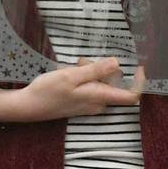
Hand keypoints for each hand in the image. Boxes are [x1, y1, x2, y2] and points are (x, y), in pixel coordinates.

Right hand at [0, 59, 139, 122]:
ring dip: (90, 70)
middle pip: (113, 83)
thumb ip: (95, 70)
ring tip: (72, 66)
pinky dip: (83, 76)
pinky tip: (68, 72)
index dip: (139, 82)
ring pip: (101, 83)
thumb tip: (118, 64)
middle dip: (103, 68)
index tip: (139, 67)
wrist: (28, 106)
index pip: (132, 96)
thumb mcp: (71, 76)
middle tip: (82, 61)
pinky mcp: (81, 102)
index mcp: (100, 98)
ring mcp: (90, 104)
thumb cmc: (48, 91)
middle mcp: (98, 104)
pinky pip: (90, 86)